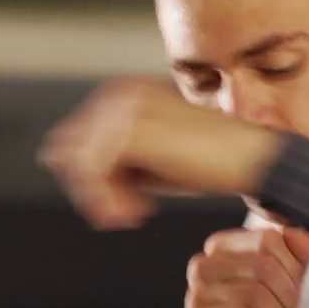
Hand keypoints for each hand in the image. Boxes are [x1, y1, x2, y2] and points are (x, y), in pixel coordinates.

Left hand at [40, 80, 284, 229]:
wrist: (252, 160)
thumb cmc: (210, 163)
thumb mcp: (152, 160)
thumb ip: (112, 159)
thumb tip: (56, 159)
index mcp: (128, 92)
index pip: (80, 136)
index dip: (93, 176)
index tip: (123, 202)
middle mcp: (123, 93)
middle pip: (72, 148)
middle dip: (94, 187)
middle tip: (124, 214)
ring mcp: (126, 110)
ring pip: (78, 162)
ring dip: (100, 197)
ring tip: (131, 215)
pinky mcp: (132, 132)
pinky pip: (91, 173)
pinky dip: (107, 200)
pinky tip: (137, 212)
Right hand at [184, 227, 308, 307]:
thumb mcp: (289, 288)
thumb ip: (298, 256)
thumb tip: (296, 233)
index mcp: (223, 249)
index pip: (267, 238)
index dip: (293, 265)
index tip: (300, 290)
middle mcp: (203, 267)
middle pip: (264, 264)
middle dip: (289, 294)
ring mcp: (196, 295)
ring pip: (255, 290)